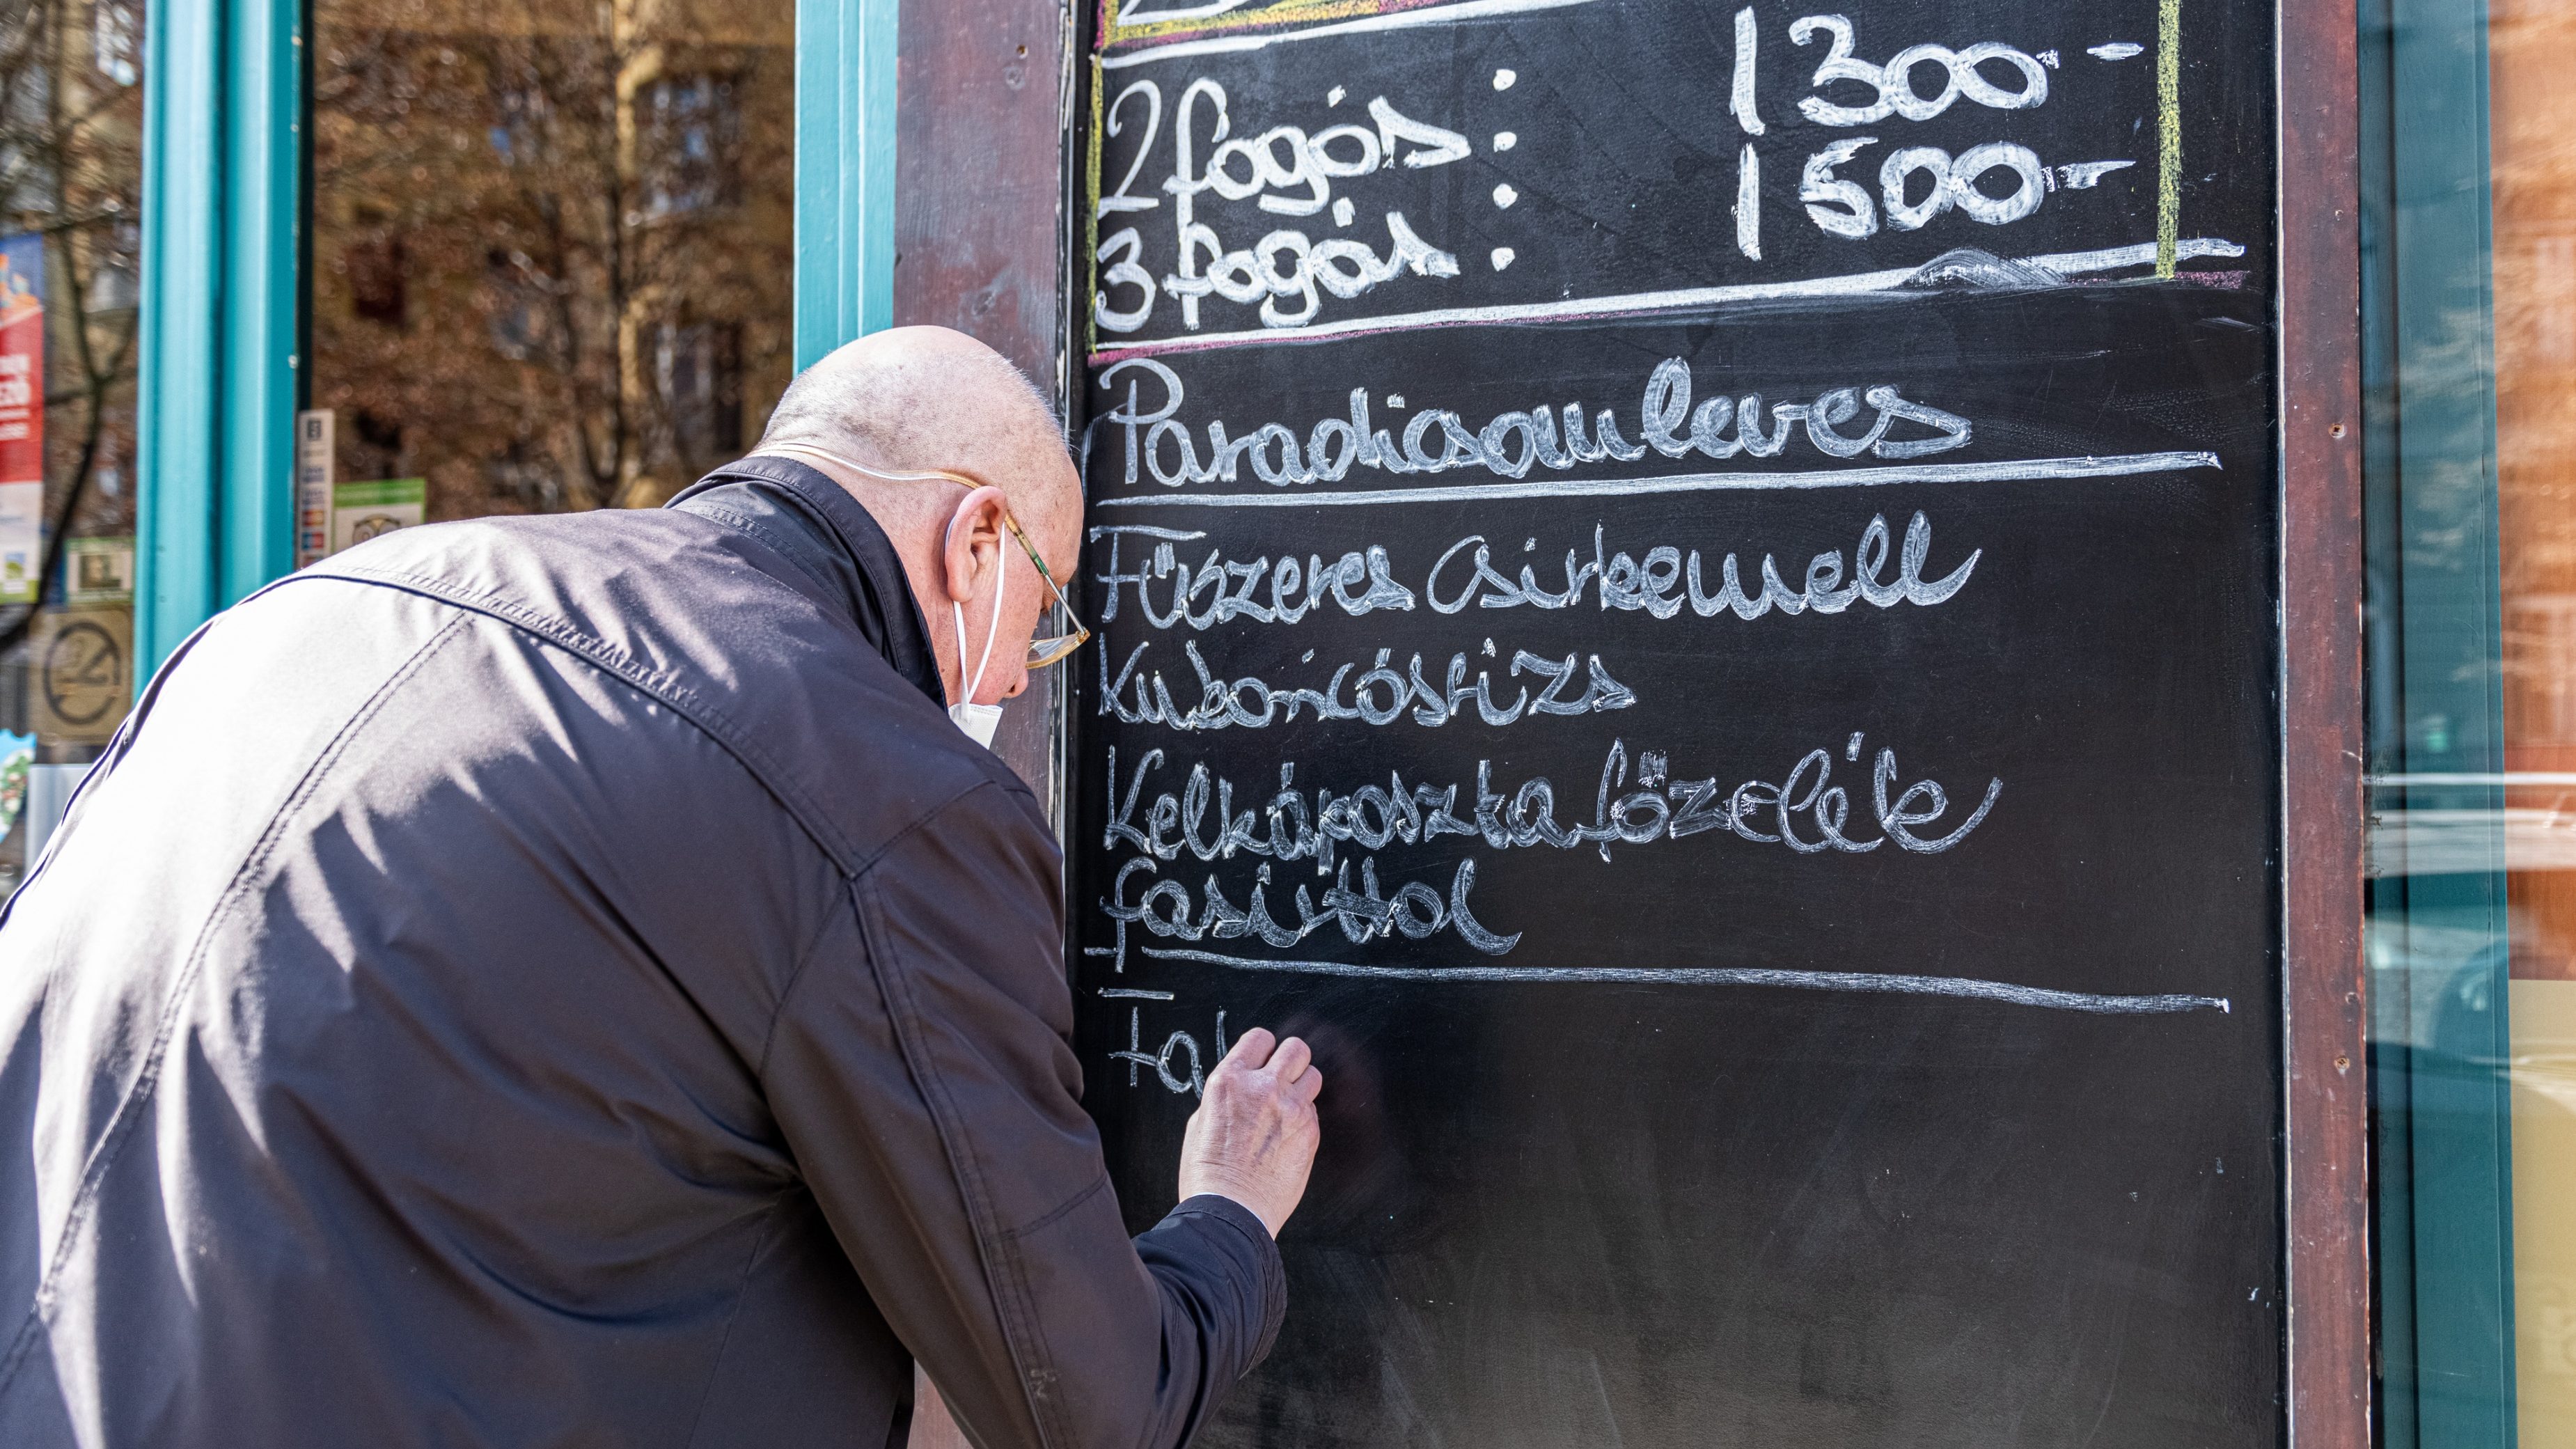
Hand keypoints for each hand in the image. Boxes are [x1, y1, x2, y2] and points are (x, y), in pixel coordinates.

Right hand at [1177, 1028, 1321, 1237]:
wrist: (1230, 1212)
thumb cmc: (1208, 1175)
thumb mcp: (1199, 1123)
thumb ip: (1226, 1097)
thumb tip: (1240, 1090)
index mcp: (1229, 1082)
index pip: (1259, 1038)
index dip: (1262, 1048)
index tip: (1262, 1058)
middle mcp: (1263, 1088)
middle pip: (1295, 1048)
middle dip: (1289, 1059)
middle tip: (1281, 1076)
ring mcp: (1291, 1109)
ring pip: (1313, 1074)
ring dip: (1301, 1086)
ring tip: (1288, 1105)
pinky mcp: (1310, 1131)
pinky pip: (1315, 1110)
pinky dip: (1304, 1117)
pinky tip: (1288, 1135)